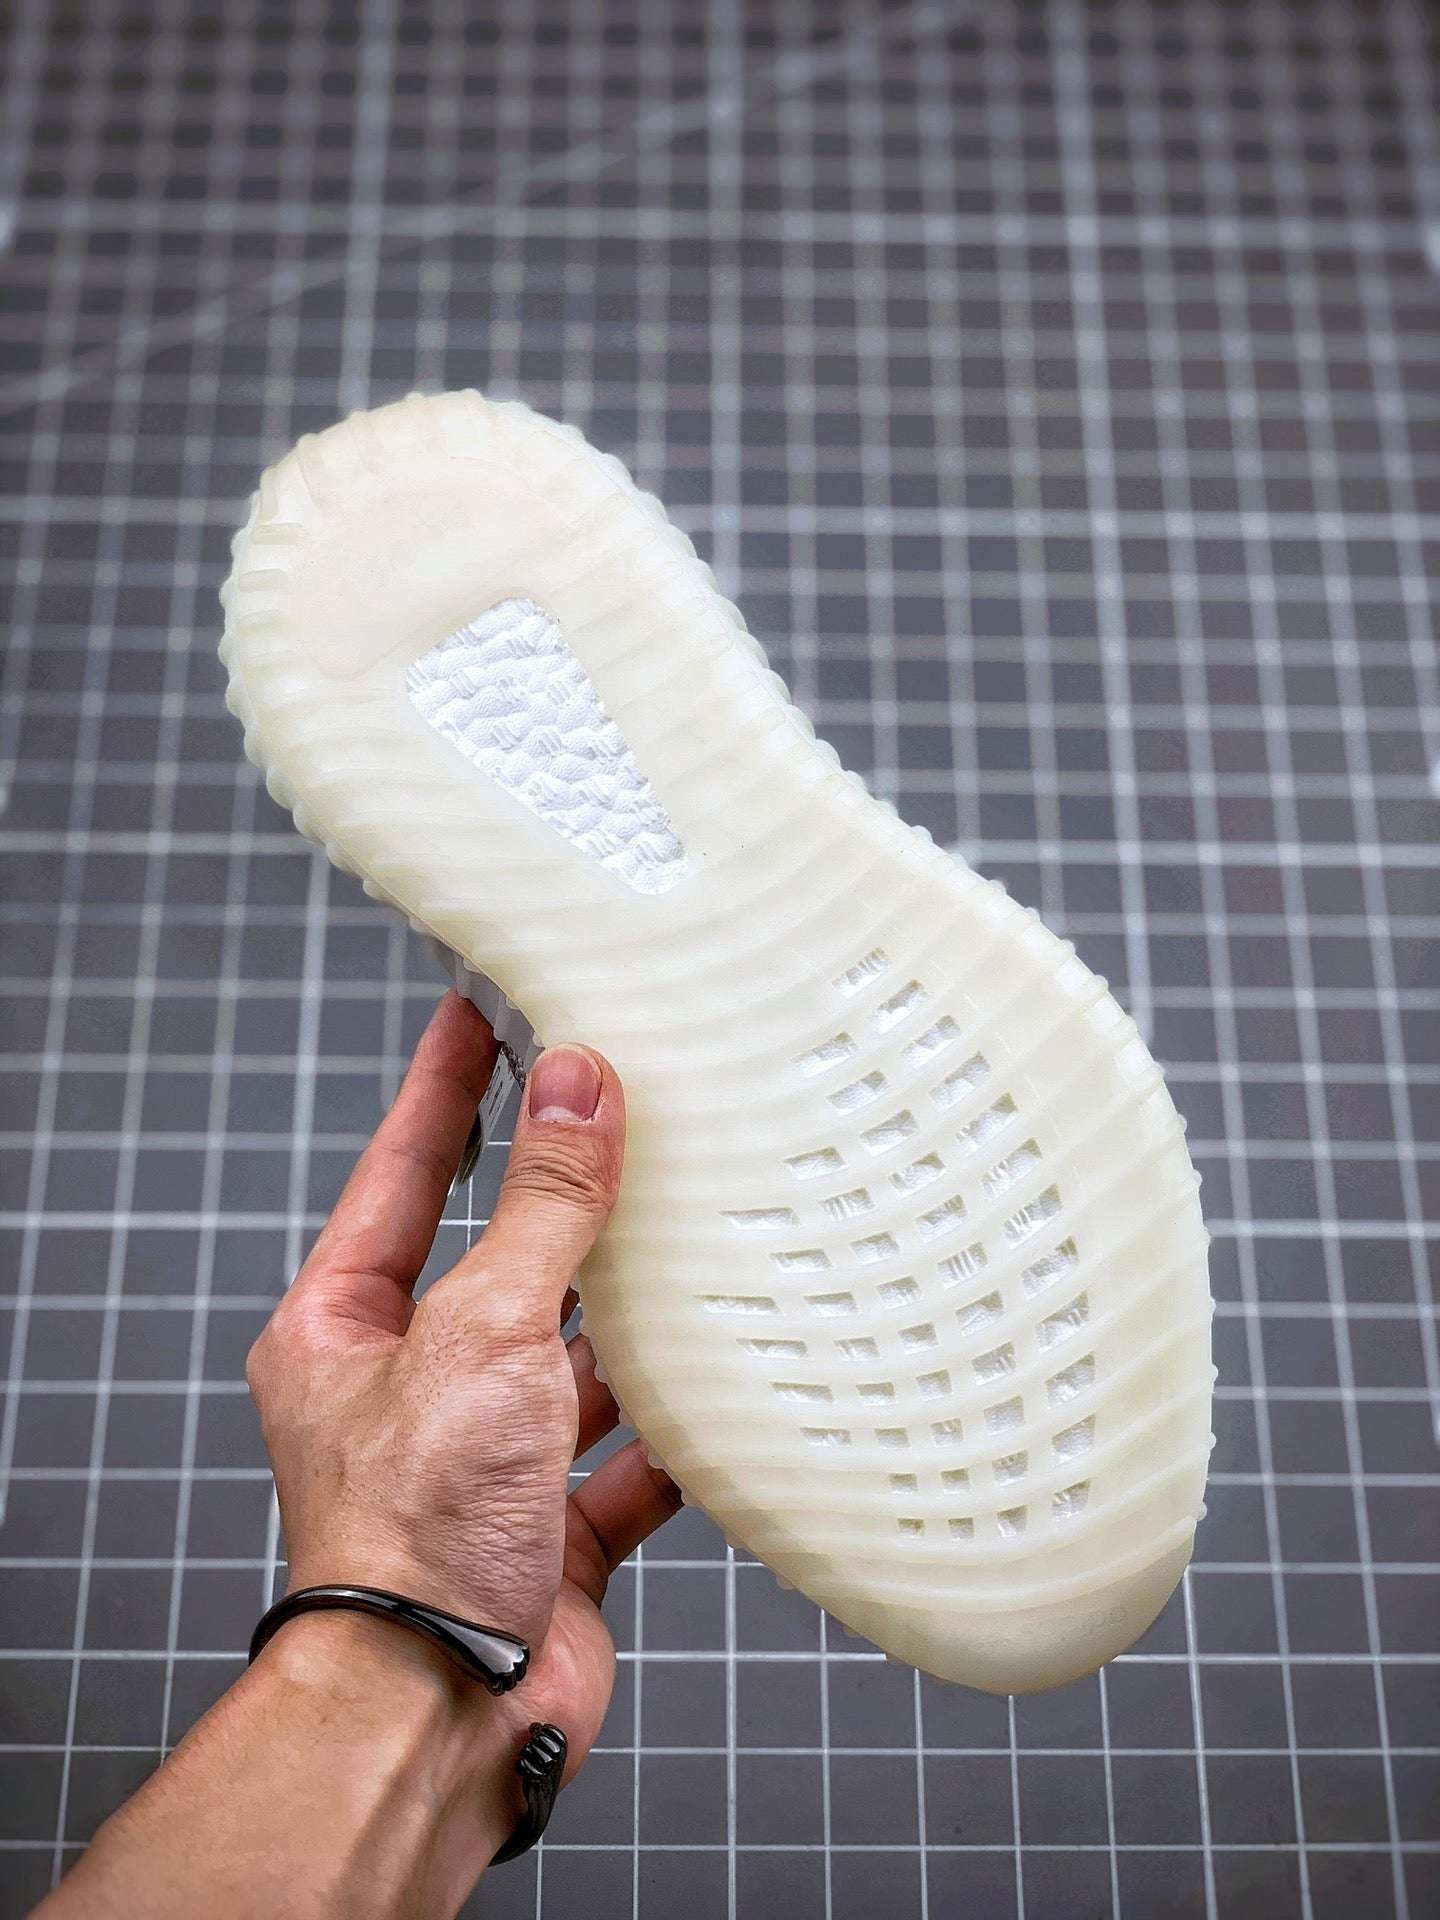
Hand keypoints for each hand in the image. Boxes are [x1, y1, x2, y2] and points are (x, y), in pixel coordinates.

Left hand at [246, 990, 680, 1782]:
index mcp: (348, 1330)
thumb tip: (580, 1086)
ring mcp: (486, 1458)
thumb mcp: (480, 1332)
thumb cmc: (413, 1529)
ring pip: (572, 1354)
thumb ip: (543, 1211)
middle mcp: (414, 1388)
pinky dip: (677, 1425)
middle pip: (500, 1260)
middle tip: (619, 1101)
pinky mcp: (553, 1525)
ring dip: (630, 1311)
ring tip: (698, 1225)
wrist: (442, 1714)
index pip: (404, 1173)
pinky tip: (729, 1382)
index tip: (480, 1011)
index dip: (446, 1087)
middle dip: (563, 1195)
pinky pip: (629, 1454)